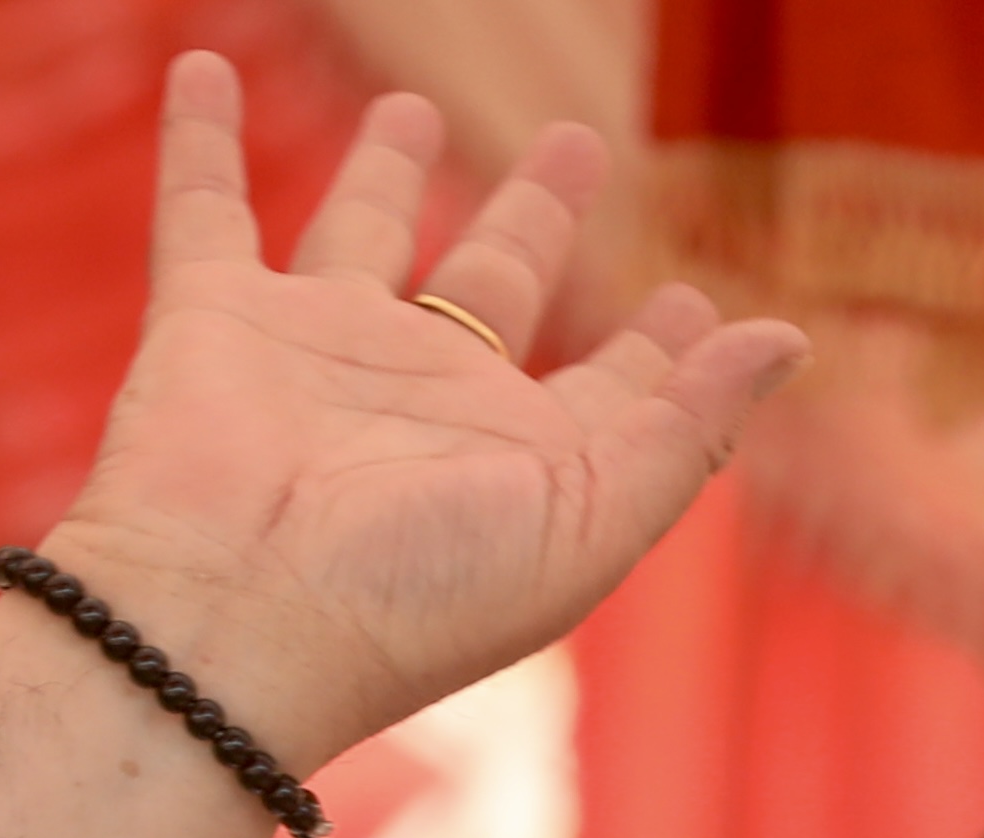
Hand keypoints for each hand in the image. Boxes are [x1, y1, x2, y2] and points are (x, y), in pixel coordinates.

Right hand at [50, 60, 805, 776]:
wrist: (234, 622)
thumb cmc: (420, 592)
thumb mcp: (592, 518)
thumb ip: (686, 426)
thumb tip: (786, 339)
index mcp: (518, 459)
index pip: (606, 389)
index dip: (656, 351)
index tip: (694, 303)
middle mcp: (420, 401)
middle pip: (492, 282)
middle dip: (533, 213)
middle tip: (574, 142)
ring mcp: (314, 353)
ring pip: (357, 232)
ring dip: (382, 170)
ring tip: (409, 107)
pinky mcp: (214, 319)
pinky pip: (203, 205)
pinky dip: (196, 139)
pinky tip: (202, 69)